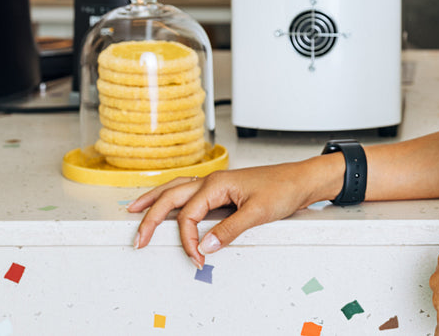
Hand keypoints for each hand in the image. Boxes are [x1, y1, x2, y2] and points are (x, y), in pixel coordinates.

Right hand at [127, 160, 329, 266]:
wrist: (302, 179)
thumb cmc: (284, 187)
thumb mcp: (258, 212)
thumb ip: (230, 229)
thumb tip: (206, 245)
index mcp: (217, 183)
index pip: (188, 214)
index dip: (188, 239)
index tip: (197, 258)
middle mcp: (212, 181)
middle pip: (171, 196)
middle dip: (150, 216)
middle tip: (137, 237)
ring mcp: (216, 184)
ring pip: (176, 190)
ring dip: (155, 200)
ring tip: (136, 209)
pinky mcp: (223, 190)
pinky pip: (190, 193)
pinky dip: (173, 200)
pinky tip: (169, 204)